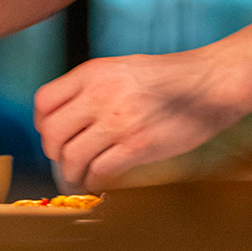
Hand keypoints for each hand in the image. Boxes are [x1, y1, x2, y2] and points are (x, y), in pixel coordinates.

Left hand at [33, 49, 244, 190]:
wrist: (209, 81)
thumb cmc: (168, 77)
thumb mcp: (122, 68)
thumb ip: (92, 87)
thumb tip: (66, 117)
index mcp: (94, 72)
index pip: (43, 102)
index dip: (43, 124)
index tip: (53, 135)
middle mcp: (101, 94)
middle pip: (51, 134)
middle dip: (54, 154)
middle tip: (66, 161)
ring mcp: (118, 121)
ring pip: (71, 158)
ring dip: (71, 174)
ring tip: (80, 178)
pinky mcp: (138, 145)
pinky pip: (99, 172)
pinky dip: (94, 182)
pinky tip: (100, 181)